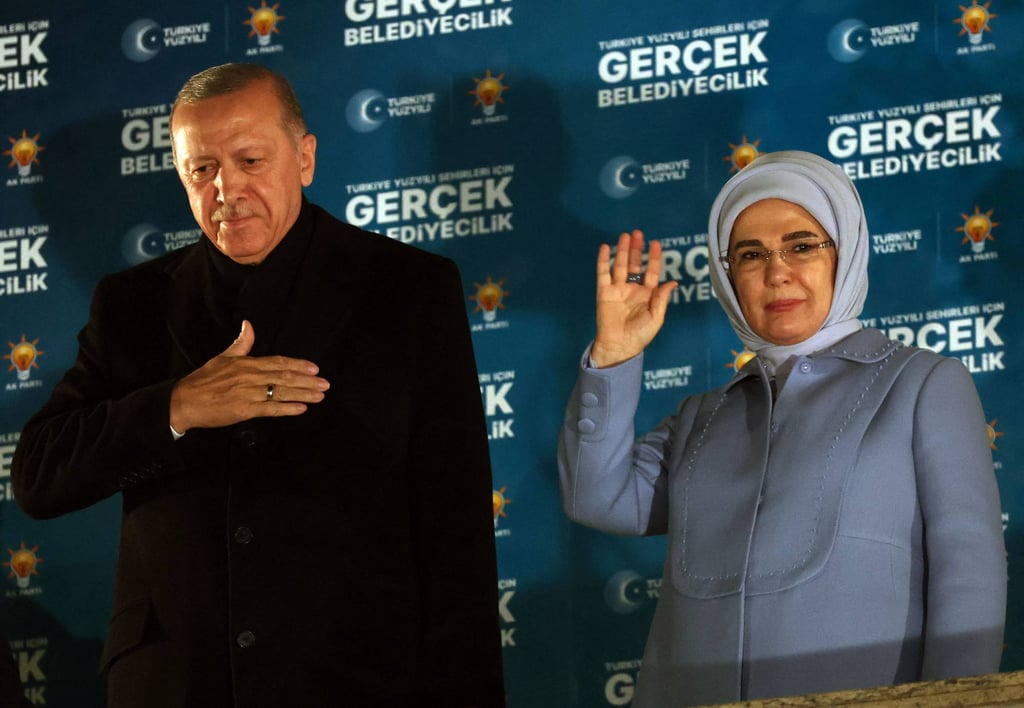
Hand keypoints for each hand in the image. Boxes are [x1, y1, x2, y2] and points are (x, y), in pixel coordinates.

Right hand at [168, 320, 329, 433]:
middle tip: (325, 384)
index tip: (314, 368)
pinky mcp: (244, 410)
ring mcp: (247, 394)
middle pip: (284, 377)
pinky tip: (300, 408)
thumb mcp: (223, 356)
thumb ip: (242, 343)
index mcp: (246, 364)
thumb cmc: (204, 380)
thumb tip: (248, 325)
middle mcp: (250, 377)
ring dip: (302, 394)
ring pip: (280, 392)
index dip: (298, 365)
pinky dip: (286, 409)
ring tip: (319, 396)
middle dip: (307, 381)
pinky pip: (269, 409)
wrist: (184, 401)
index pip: (278, 362)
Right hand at [591, 230, 677, 367]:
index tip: (656, 243)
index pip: (651, 271)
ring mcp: (617, 289)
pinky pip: (603, 273)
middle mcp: (632, 289)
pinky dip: (603, 260)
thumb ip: (662, 298)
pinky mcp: (604, 292)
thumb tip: (673, 282)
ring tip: (625, 236)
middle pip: (635, 264)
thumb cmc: (640, 335)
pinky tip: (605, 248)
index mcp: (647, 294)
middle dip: (637, 249)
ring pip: (620, 265)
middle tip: (638, 233)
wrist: (620, 346)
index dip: (654, 257)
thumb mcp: (656, 317)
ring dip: (622, 250)